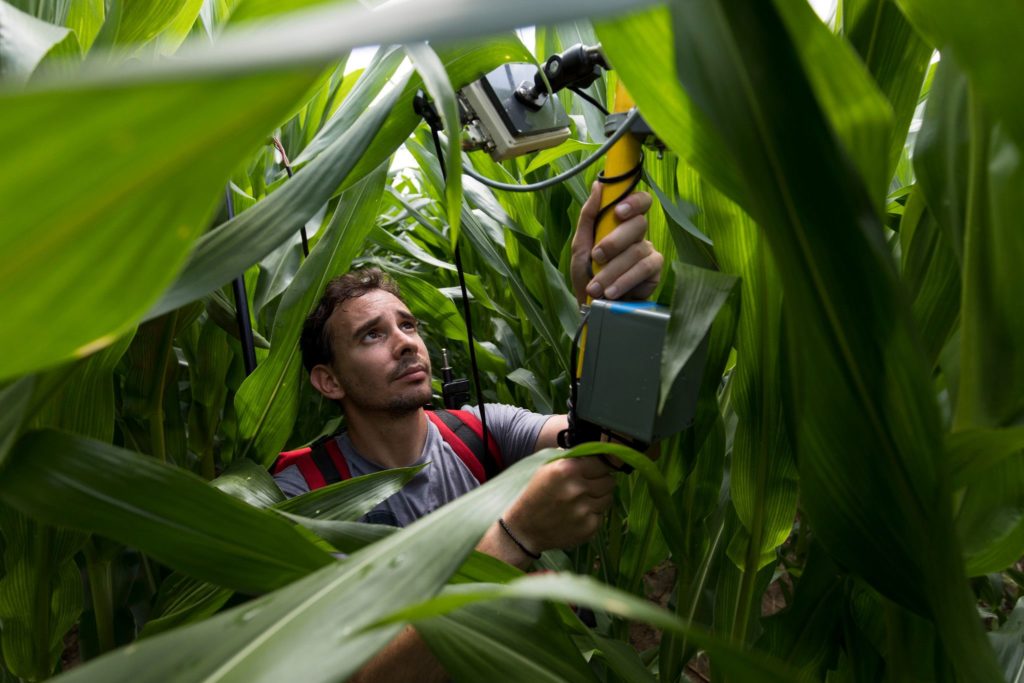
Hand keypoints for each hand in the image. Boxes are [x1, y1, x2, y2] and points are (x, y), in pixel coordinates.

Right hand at [500, 456, 615, 556]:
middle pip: (609, 480)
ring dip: (598, 498)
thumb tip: (597, 449)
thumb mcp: (547, 468)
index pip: (602, 462)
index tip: (596, 470)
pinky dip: (592, 515)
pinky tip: (576, 516)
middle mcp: (578, 489)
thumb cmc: (535, 494)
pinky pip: (601, 515)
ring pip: (608, 498)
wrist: (523, 529)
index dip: (600, 466)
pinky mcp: (589, 527)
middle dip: (600, 482)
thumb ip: (572, 458)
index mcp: (567, 470)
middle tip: (587, 486)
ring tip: (580, 501)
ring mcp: (584, 510)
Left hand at [571, 182, 661, 304]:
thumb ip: (588, 216)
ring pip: (637, 250)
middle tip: (597, 257)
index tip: (619, 211)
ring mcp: (648, 253)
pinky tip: (612, 292)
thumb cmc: (587, 275)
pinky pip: (644, 270)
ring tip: (596, 287)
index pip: (640, 201)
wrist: (592, 308)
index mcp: (622, 224)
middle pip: (638, 224)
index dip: (634, 201)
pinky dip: (625, 280)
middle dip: (615, 242)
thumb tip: (598, 185)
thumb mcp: (580, 246)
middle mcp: (638, 235)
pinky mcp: (655, 272)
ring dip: (613, 270)